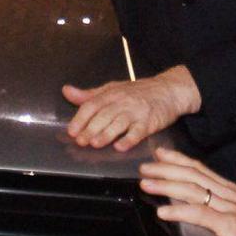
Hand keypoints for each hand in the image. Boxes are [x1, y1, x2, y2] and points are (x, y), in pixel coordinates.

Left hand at [62, 65, 200, 151]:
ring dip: (106, 134)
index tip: (71, 131)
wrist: (169, 90)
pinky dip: (129, 139)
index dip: (80, 118)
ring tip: (95, 144)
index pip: (92, 105)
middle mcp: (122, 102)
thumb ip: (89, 94)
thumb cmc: (138, 92)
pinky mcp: (150, 122)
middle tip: (80, 141)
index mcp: (111, 94)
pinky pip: (138, 132)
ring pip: (119, 123)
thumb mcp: (112, 89)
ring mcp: (137, 112)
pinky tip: (120, 147)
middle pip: (104, 115)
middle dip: (90, 129)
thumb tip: (66, 91)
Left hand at [138, 148, 235, 235]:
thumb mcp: (234, 218)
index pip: (200, 169)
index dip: (178, 159)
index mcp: (230, 191)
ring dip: (166, 186)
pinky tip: (163, 212)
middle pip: (192, 175)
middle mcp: (229, 195)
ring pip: (192, 190)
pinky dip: (179, 211)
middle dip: (165, 169)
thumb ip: (215, 208)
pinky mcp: (230, 226)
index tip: (159, 153)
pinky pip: (200, 214)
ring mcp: (230, 209)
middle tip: (144, 168)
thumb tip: (191, 203)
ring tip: (147, 185)